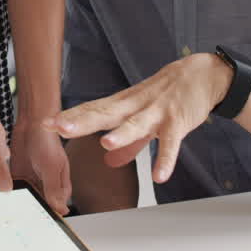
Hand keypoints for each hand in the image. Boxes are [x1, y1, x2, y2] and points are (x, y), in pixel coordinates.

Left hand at [10, 119, 70, 214]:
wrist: (30, 124)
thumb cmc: (47, 141)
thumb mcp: (51, 167)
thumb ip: (53, 189)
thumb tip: (61, 210)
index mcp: (60, 185)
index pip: (57, 207)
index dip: (50, 216)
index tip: (41, 224)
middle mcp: (46, 186)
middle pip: (41, 206)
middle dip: (33, 212)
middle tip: (24, 220)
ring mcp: (32, 182)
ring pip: (27, 201)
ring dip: (21, 205)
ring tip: (13, 211)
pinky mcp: (19, 178)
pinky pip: (15, 192)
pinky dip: (10, 195)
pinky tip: (5, 199)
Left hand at [42, 53, 232, 183]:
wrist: (205, 74)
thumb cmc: (170, 94)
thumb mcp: (144, 116)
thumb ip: (127, 143)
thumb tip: (109, 160)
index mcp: (125, 104)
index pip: (92, 110)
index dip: (70, 117)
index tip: (45, 123)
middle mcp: (137, 105)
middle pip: (106, 114)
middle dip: (82, 121)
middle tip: (59, 127)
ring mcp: (158, 112)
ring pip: (137, 124)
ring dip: (122, 134)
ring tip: (106, 143)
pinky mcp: (179, 121)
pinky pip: (172, 143)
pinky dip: (165, 158)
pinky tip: (158, 175)